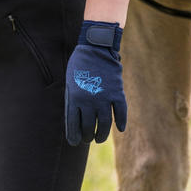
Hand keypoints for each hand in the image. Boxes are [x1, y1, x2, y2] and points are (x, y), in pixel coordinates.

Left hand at [64, 21, 126, 145]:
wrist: (96, 48)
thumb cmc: (79, 66)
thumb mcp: (70, 83)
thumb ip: (72, 102)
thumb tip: (74, 123)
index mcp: (74, 98)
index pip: (73, 125)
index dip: (74, 136)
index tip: (75, 142)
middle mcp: (89, 101)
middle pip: (89, 127)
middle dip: (88, 136)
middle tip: (88, 139)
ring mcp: (104, 97)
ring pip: (105, 124)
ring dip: (102, 134)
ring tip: (99, 139)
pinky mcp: (117, 92)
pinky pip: (121, 112)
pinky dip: (121, 122)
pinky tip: (119, 129)